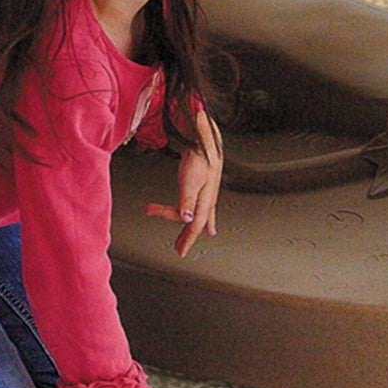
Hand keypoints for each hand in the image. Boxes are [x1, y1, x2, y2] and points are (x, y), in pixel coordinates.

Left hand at [146, 118, 223, 256]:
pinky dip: (200, 217)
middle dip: (187, 237)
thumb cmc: (200, 154)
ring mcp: (206, 192)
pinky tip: (205, 223)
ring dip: (190, 228)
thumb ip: (187, 199)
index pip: (195, 224)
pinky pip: (202, 207)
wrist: (206, 136)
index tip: (180, 251)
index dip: (188, 239)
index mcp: (206, 199)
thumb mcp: (190, 177)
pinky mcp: (203, 185)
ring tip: (185, 239)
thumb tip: (187, 220)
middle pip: (198, 223)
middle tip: (179, 249)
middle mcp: (208, 198)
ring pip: (200, 216)